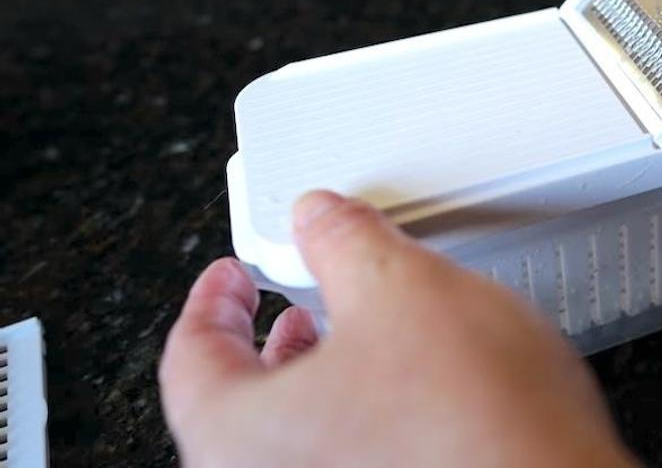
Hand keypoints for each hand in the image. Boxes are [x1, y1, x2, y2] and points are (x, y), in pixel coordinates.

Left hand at [159, 191, 636, 467]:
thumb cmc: (472, 421)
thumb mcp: (400, 286)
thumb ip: (343, 239)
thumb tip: (320, 217)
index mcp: (238, 436)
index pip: (190, 359)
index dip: (210, 300)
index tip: (230, 273)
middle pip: (241, 403)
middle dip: (271, 341)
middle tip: (294, 301)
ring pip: (298, 434)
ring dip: (323, 375)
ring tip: (363, 335)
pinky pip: (349, 454)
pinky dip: (364, 412)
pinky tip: (415, 383)